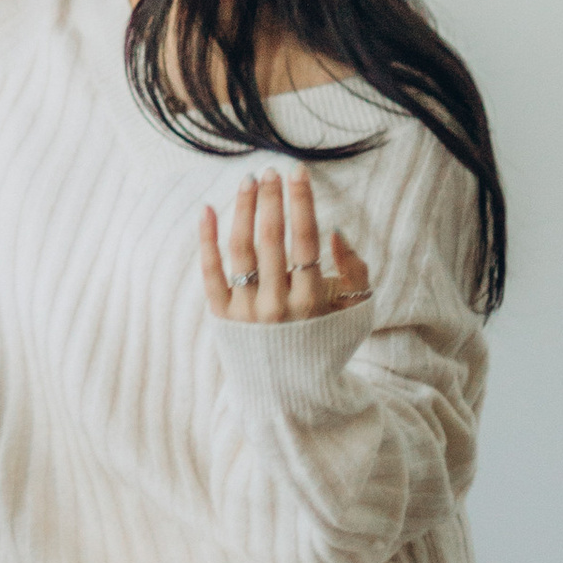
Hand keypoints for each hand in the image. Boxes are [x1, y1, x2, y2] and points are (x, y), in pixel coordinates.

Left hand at [198, 167, 371, 327]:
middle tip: (270, 171)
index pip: (306, 241)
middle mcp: (277, 306)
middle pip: (271, 240)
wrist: (289, 391)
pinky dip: (206, 239)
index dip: (301, 202)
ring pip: (241, 250)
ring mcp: (246, 312)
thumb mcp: (354, 311)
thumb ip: (356, 271)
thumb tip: (336, 231)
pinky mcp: (221, 317)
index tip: (298, 173)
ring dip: (244, 210)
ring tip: (248, 181)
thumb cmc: (326, 340)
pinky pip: (210, 273)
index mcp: (312, 302)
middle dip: (271, 199)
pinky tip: (208, 209)